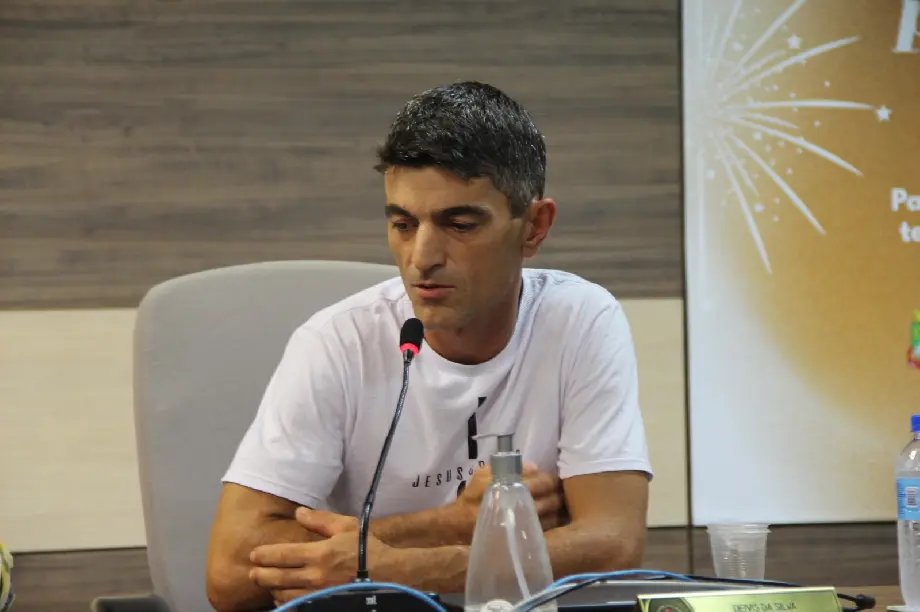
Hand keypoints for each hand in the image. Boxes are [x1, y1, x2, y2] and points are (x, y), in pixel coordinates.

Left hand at [250, 507, 390, 605]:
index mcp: (319, 554)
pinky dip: (287, 602)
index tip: (254, 555)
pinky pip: (298, 605)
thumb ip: (320, 520)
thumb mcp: (346, 527)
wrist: (388, 575)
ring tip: (268, 585)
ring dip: (272, 590)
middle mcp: (315, 576)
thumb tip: (298, 512)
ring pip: (285, 595)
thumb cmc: (367, 549)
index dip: (264, 555)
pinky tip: (285, 597)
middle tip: (252, 573)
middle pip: (277, 578)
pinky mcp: (323, 603)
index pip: (282, 555)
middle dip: (261, 575)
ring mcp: (318, 593)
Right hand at [454, 463, 565, 531]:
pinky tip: (550, 518)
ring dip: (557, 510)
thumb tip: (533, 467)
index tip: (554, 479)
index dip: (550, 480)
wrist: (457, 526)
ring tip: (558, 505)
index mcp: (508, 489)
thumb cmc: (471, 498)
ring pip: (550, 517)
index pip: (540, 483)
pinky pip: (544, 531)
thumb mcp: (483, 476)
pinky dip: (550, 523)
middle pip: (550, 501)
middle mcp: (516, 508)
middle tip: (561, 492)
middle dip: (558, 495)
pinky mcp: (521, 540)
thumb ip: (507, 467)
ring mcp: (520, 526)